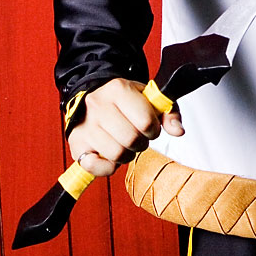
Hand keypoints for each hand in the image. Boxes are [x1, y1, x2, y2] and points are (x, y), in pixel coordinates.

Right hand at [67, 77, 183, 177]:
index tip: (150, 127)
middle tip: (137, 137)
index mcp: (118, 89)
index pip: (145, 121)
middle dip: (141, 143)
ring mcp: (85, 125)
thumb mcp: (149, 99)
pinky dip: (108, 167)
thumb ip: (169, 112)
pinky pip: (96, 167)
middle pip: (131, 140)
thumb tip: (178, 130)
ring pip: (116, 154)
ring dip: (126, 155)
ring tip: (124, 144)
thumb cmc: (125, 101)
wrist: (94, 98)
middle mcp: (98, 105)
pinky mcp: (76, 144)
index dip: (153, 129)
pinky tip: (110, 155)